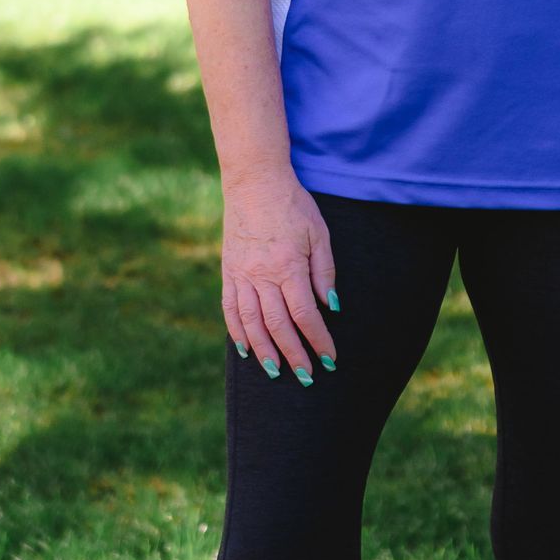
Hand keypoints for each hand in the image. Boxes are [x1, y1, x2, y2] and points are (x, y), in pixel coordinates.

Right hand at [221, 169, 337, 384]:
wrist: (254, 182)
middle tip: (306, 377)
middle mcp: (262, 275)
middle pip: (277, 326)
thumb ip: (324, 271)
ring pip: (251, 323)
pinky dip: (238, 332)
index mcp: (288, 265)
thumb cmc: (293, 205)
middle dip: (294, 355)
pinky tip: (247, 350)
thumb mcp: (319, 232)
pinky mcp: (228, 272)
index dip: (318, 340)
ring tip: (276, 372)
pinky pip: (230, 309)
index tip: (329, 358)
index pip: (305, 314)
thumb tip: (331, 306)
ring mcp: (241, 275)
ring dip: (265, 351)